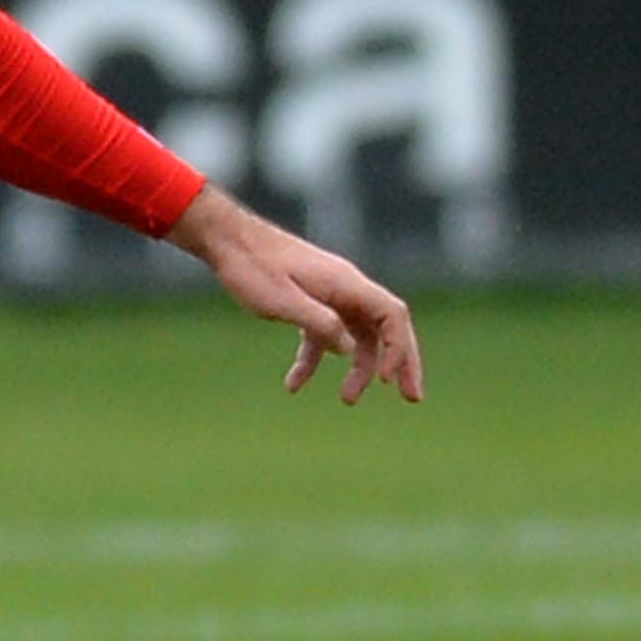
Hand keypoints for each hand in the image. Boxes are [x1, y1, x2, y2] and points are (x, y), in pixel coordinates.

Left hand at [169, 185, 422, 404]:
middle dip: (401, 362)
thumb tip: (348, 349)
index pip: (392, 315)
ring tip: (348, 399)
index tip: (387, 380)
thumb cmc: (252, 268)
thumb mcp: (283, 301)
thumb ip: (319, 323)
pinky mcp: (309, 302)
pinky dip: (314, 360)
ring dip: (357, 368)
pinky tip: (294, 385)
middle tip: (412, 398)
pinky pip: (323, 335)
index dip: (399, 348)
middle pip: (387, 327)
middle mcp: (346, 288)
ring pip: (357, 335)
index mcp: (346, 284)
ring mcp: (330, 295)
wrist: (228, 240)